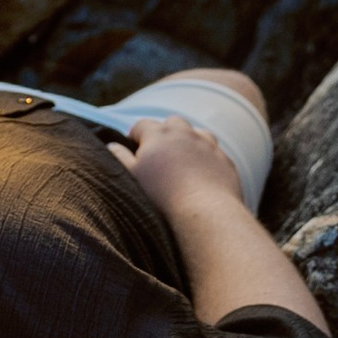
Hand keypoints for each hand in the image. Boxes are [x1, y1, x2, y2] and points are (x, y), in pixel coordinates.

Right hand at [113, 114, 247, 219]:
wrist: (206, 214)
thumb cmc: (162, 197)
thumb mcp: (130, 176)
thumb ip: (119, 157)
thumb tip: (112, 145)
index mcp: (158, 133)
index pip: (142, 125)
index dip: (135, 136)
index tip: (134, 150)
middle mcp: (185, 133)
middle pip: (172, 123)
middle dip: (165, 133)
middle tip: (159, 156)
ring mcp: (208, 145)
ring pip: (198, 134)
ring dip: (189, 142)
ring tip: (183, 162)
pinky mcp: (225, 161)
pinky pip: (215, 154)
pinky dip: (208, 160)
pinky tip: (203, 177)